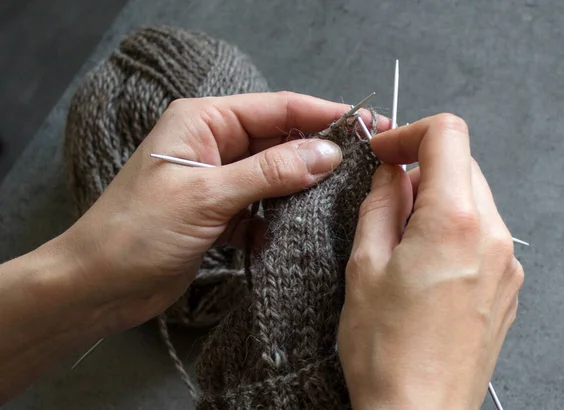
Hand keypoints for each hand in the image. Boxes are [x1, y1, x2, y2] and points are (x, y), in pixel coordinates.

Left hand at [60, 92, 384, 334]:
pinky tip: (297, 228)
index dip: (324, 115)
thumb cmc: (138, 232)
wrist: (97, 287)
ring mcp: (216, 179)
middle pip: (278, 139)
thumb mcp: (207, 195)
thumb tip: (327, 153)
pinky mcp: (219, 213)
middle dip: (317, 152)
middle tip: (363, 163)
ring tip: (342, 194)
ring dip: (301, 185)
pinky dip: (278, 216)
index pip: (276, 109)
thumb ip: (270, 172)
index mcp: (203, 122)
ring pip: (273, 174)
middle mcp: (212, 144)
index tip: (367, 124)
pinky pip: (261, 205)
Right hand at [338, 114, 523, 409]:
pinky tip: (424, 267)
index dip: (408, 134)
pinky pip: (483, 235)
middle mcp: (494, 236)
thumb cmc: (386, 350)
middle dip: (420, 170)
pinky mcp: (508, 287)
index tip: (383, 154)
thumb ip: (380, 204)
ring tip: (401, 242)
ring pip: (474, 200)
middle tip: (385, 201)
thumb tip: (389, 172)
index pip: (447, 135)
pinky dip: (454, 231)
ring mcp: (508, 264)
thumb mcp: (364, 264)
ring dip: (436, 202)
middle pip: (462, 166)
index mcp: (455, 221)